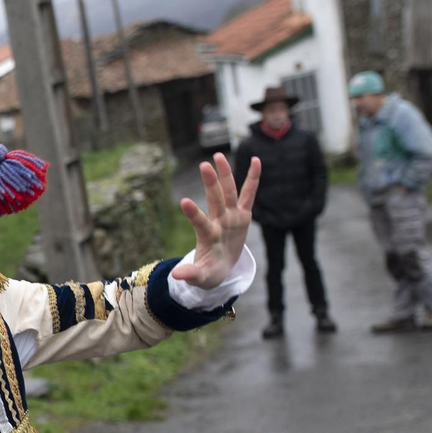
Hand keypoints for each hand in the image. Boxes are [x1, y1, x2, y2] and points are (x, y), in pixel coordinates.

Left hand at [174, 153, 258, 289]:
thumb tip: (175, 276)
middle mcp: (219, 222)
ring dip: (225, 175)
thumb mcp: (201, 276)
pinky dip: (253, 178)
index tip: (183, 201)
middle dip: (211, 183)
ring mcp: (230, 217)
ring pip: (229, 192)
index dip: (193, 213)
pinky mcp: (243, 216)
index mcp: (209, 236)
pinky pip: (249, 194)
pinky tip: (256, 160)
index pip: (200, 223)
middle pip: (216, 200)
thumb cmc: (209, 272)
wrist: (219, 268)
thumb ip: (190, 274)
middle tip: (204, 165)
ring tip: (218, 156)